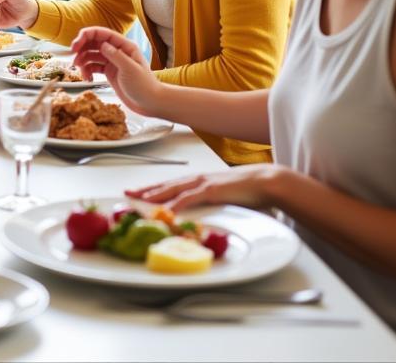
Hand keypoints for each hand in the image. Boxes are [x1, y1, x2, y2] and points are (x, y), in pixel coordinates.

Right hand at [71, 27, 166, 116]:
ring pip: (91, 55)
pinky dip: (87, 71)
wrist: (150, 103)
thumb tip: (102, 44)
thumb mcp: (130, 69)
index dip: (86, 36)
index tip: (75, 46)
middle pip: (94, 42)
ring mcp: (112, 62)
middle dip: (82, 48)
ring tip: (80, 71)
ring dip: (83, 61)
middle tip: (73, 59)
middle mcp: (117, 51)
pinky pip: (93, 67)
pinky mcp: (109, 72)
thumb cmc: (144, 86)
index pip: (102, 34)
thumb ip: (116, 55)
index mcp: (124, 46)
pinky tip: (88, 79)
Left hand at [126, 165, 284, 212]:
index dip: (153, 189)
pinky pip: (191, 197)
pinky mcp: (213, 190)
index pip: (170, 185)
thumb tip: (203, 215)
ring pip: (173, 189)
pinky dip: (178, 203)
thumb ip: (212, 203)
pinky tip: (168, 209)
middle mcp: (198, 179)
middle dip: (146, 190)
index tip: (138, 193)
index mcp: (199, 180)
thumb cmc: (249, 190)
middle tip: (128, 194)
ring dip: (155, 194)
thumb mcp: (224, 197)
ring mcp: (204, 183)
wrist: (267, 182)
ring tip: (139, 200)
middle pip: (165, 185)